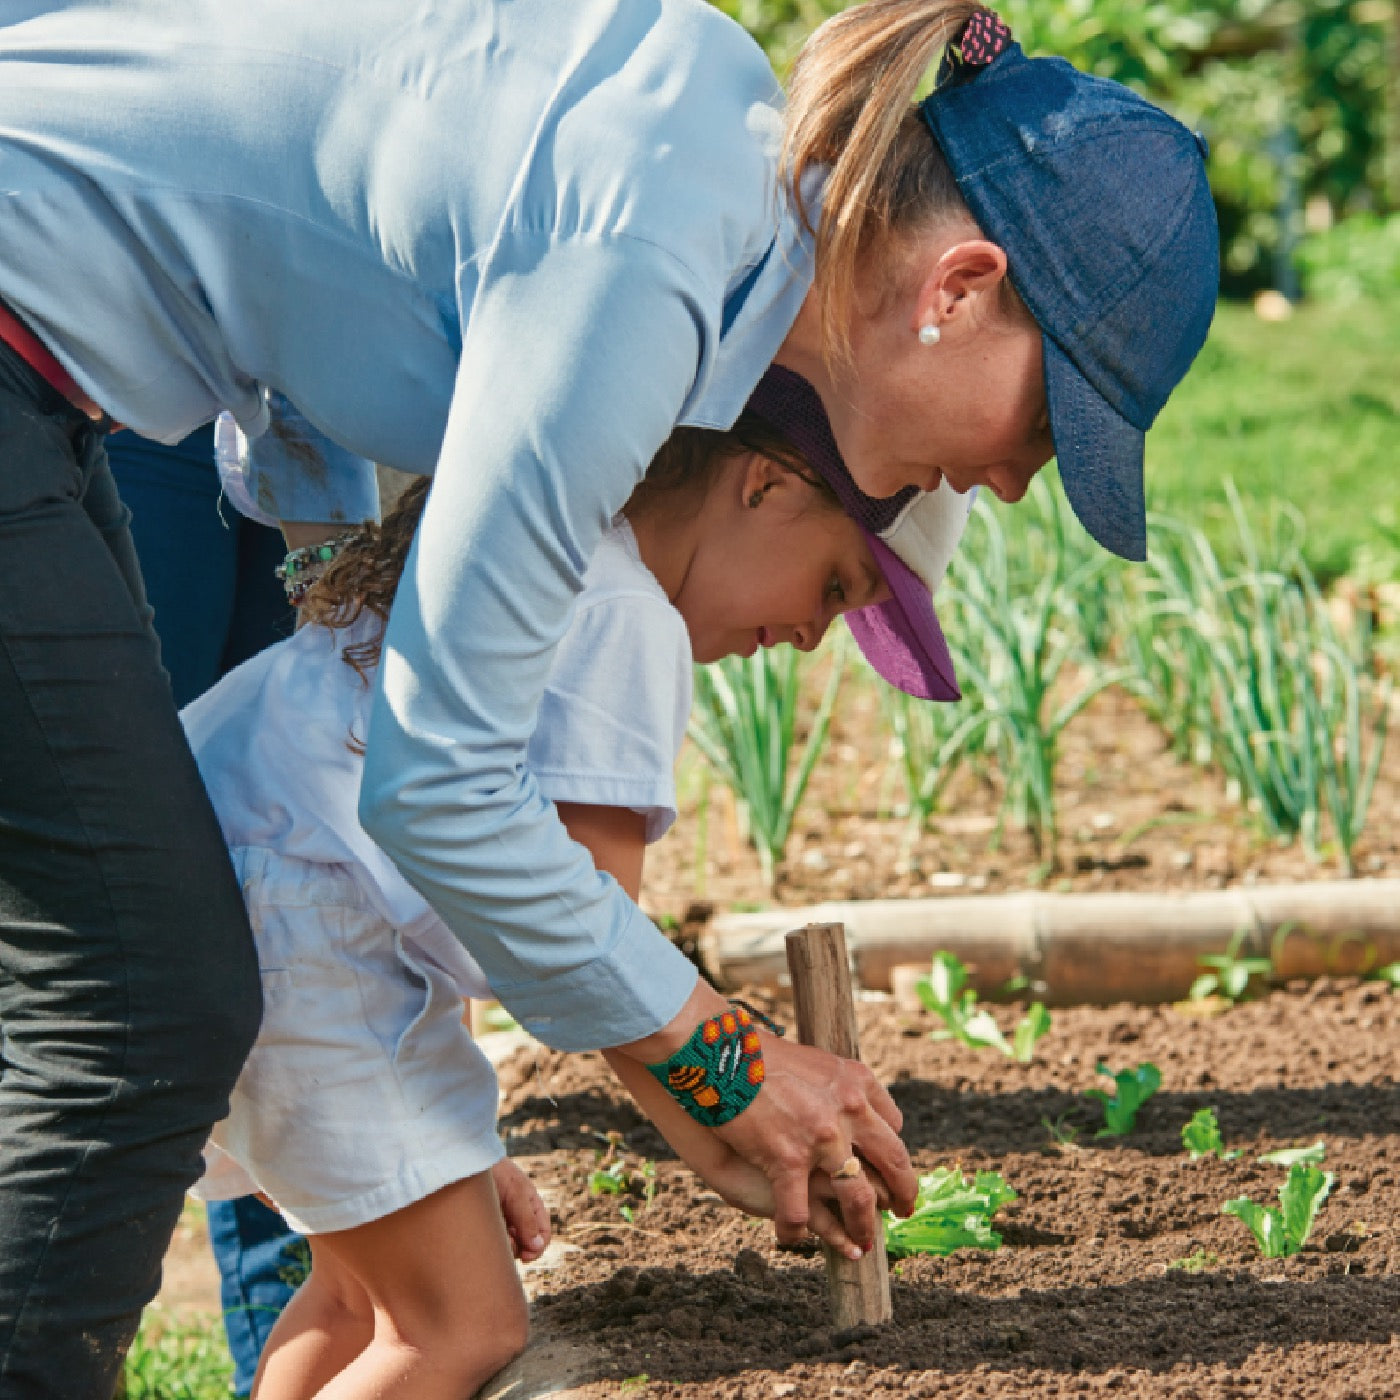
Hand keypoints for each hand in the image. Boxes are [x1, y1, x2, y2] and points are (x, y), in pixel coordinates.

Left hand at [491, 1157, 550, 1263]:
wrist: (470, 1163)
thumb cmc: (497, 1173)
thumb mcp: (516, 1193)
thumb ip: (527, 1219)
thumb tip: (537, 1246)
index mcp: (532, 1206)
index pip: (543, 1234)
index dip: (537, 1248)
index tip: (526, 1256)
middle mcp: (519, 1216)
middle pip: (525, 1245)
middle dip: (517, 1248)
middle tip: (506, 1241)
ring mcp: (503, 1220)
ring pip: (509, 1245)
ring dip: (504, 1245)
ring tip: (493, 1231)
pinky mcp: (487, 1224)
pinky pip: (494, 1241)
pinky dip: (491, 1242)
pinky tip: (483, 1231)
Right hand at [712, 1034, 917, 1251]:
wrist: (721, 1053)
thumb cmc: (759, 1055)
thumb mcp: (814, 1060)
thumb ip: (836, 1086)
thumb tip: (848, 1108)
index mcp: (857, 1081)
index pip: (893, 1127)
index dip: (891, 1155)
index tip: (887, 1170)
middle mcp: (849, 1109)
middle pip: (893, 1163)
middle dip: (902, 1194)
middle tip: (901, 1212)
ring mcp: (822, 1137)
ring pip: (858, 1198)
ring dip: (861, 1226)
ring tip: (860, 1244)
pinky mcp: (788, 1158)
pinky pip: (800, 1212)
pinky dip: (795, 1230)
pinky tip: (791, 1236)